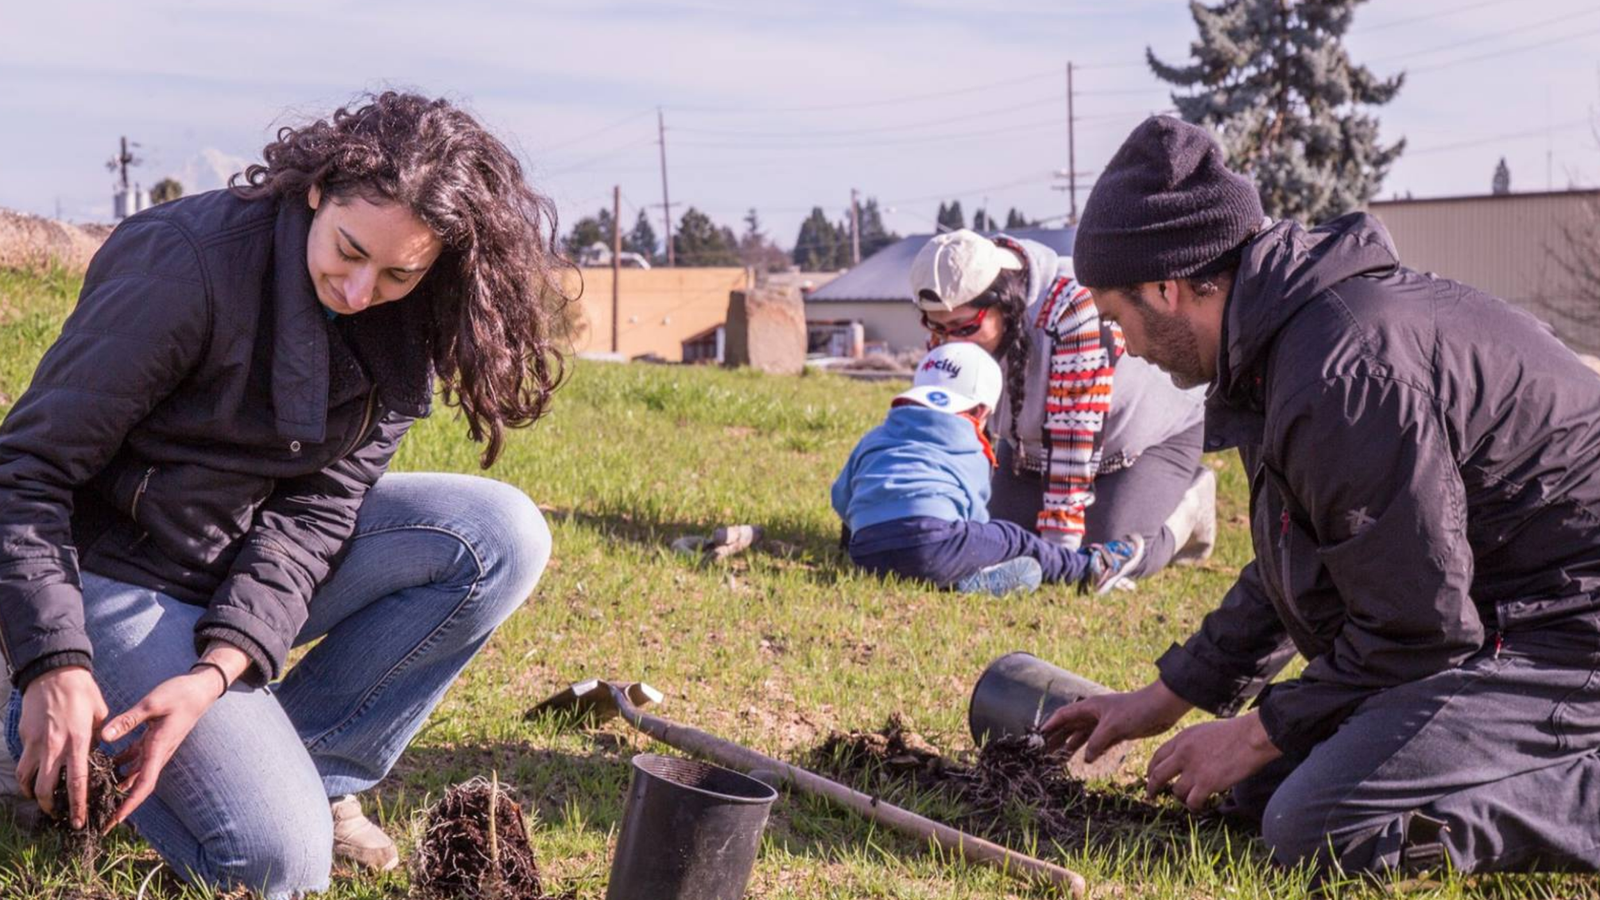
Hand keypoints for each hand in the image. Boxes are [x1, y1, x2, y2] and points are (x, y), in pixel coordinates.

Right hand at [17, 666, 109, 827]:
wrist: (53, 673)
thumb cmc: (82, 692)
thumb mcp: (99, 714)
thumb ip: (97, 737)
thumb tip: (94, 754)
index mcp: (78, 741)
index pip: (77, 782)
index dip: (77, 805)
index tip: (80, 821)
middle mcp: (55, 746)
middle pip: (46, 788)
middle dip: (51, 807)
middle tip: (59, 816)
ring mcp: (36, 743)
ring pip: (28, 779)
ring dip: (33, 794)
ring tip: (43, 801)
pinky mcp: (25, 737)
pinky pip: (24, 762)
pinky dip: (26, 775)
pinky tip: (33, 779)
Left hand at [102, 643, 248, 829]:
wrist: (200, 689)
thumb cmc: (180, 694)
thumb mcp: (152, 703)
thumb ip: (127, 720)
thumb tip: (103, 737)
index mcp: (158, 748)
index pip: (143, 784)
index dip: (128, 804)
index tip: (114, 821)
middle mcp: (158, 754)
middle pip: (138, 787)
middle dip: (120, 805)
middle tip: (100, 821)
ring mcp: (156, 748)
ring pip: (135, 774)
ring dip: (118, 786)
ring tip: (96, 797)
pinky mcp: (154, 741)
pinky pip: (135, 759)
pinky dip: (120, 765)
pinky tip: (102, 765)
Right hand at [1040, 678, 1191, 763]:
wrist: (1161, 708)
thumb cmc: (1135, 710)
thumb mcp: (1113, 727)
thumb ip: (1096, 742)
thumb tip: (1085, 758)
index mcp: (1089, 707)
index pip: (1064, 715)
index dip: (1050, 725)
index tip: (1038, 736)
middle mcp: (1094, 714)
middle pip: (1070, 726)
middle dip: (1057, 738)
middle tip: (1044, 752)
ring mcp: (1104, 723)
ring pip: (1082, 735)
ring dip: (1070, 745)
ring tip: (1059, 758)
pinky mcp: (1116, 732)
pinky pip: (1096, 742)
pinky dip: (1088, 749)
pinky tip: (1083, 758)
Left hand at [1145, 711, 1281, 811]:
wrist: (1251, 737)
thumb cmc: (1235, 733)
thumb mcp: (1204, 732)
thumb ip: (1190, 744)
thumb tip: (1185, 759)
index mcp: (1182, 738)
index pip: (1158, 756)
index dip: (1152, 769)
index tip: (1150, 777)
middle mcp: (1183, 753)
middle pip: (1158, 775)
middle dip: (1153, 787)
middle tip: (1151, 795)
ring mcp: (1193, 769)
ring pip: (1176, 791)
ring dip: (1181, 798)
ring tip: (1190, 800)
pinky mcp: (1206, 783)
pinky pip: (1192, 801)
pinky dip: (1194, 807)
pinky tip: (1199, 807)